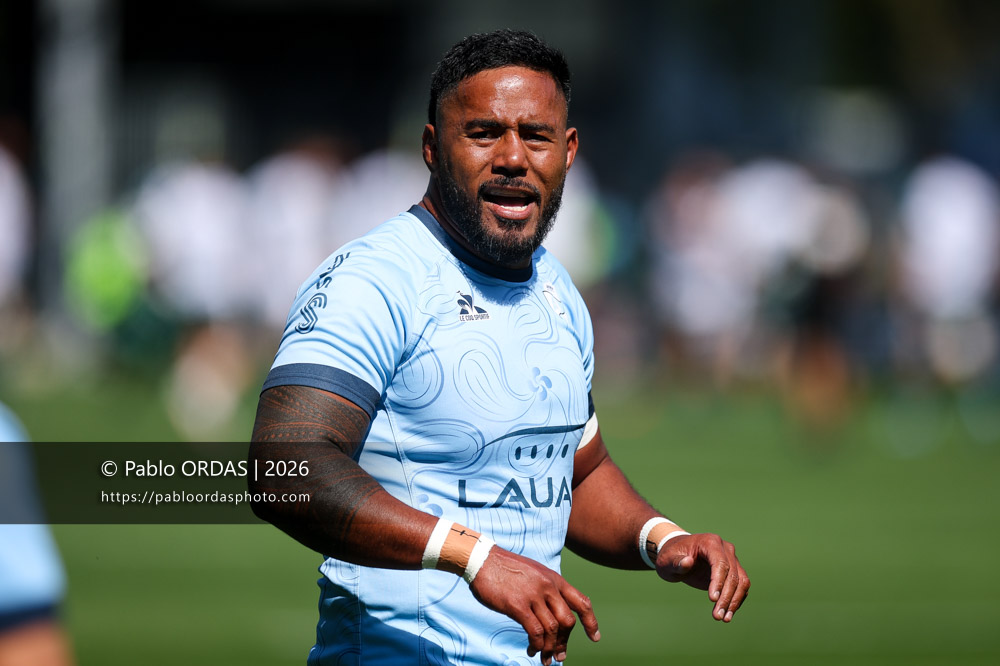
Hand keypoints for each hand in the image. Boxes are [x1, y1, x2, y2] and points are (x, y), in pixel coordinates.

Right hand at [469, 547, 599, 664]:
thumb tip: (554, 613)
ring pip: (552, 629)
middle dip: (565, 642)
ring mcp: (533, 595)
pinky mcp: (518, 605)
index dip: (590, 622)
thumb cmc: (506, 569)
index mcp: (555, 579)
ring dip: (550, 648)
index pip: (582, 602)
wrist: (483, 560)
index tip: (594, 637)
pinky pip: (535, 631)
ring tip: (544, 658)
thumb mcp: (535, 573)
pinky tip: (532, 649)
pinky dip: (536, 644)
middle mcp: (548, 586)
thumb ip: (547, 589)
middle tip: (559, 655)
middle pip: (568, 621)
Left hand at [655, 533, 749, 621]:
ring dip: (734, 601)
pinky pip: (741, 586)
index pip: (720, 562)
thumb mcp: (668, 560)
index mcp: (710, 542)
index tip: (712, 599)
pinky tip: (728, 614)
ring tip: (724, 618)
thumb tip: (687, 562)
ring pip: (741, 581)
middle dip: (726, 597)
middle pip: (732, 574)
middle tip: (717, 616)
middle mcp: (725, 549)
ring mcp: (731, 559)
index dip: (718, 581)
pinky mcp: (733, 571)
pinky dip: (736, 600)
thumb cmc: (671, 556)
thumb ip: (676, 562)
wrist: (677, 555)